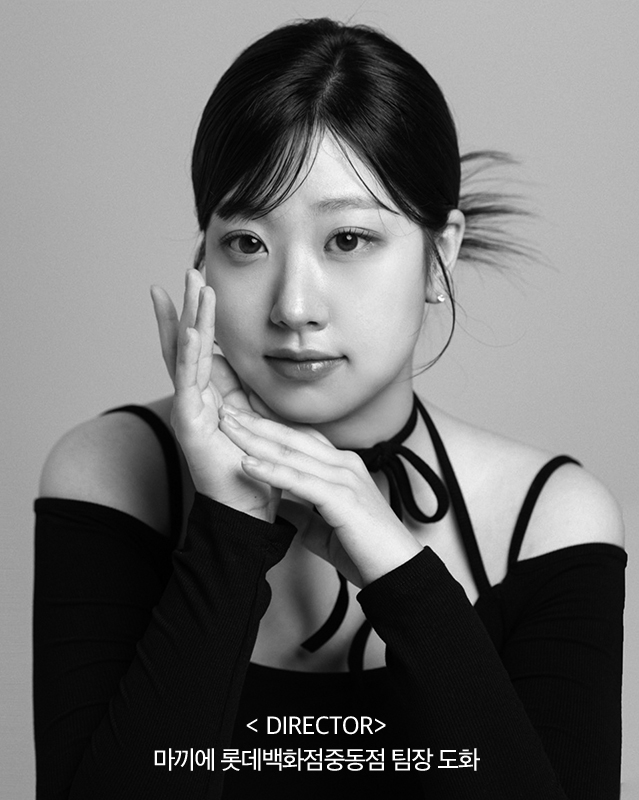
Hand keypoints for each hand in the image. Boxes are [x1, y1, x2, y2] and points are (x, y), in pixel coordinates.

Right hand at [150, 269, 278, 521]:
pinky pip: (189, 383)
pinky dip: (189, 354)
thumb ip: (250, 392)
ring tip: (191, 285)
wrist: (251, 508)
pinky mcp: (190, 424)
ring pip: (186, 354)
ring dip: (191, 317)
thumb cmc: (257, 467)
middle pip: (186, 343)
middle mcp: (194, 398)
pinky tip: (192, 329)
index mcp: (210, 396)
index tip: (195, 285)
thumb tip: (257, 366)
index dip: (195, 316)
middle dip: (188, 305)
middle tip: (190, 270)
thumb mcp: (258, 418)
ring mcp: (188, 409)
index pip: (199, 348)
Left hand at [218, 406, 422, 585]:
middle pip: (292, 436)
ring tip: (227, 426)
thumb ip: (304, 514)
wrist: (397, 572)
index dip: (270, 424)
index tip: (242, 414)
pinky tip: (245, 463)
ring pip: (291, 452)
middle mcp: (344, 465)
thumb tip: (281, 509)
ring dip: (255, 438)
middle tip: (226, 409)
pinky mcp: (341, 498)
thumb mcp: (326, 529)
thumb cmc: (366, 552)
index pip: (301, 437)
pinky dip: (270, 470)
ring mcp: (344, 478)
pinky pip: (298, 480)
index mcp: (343, 467)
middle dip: (256, 422)